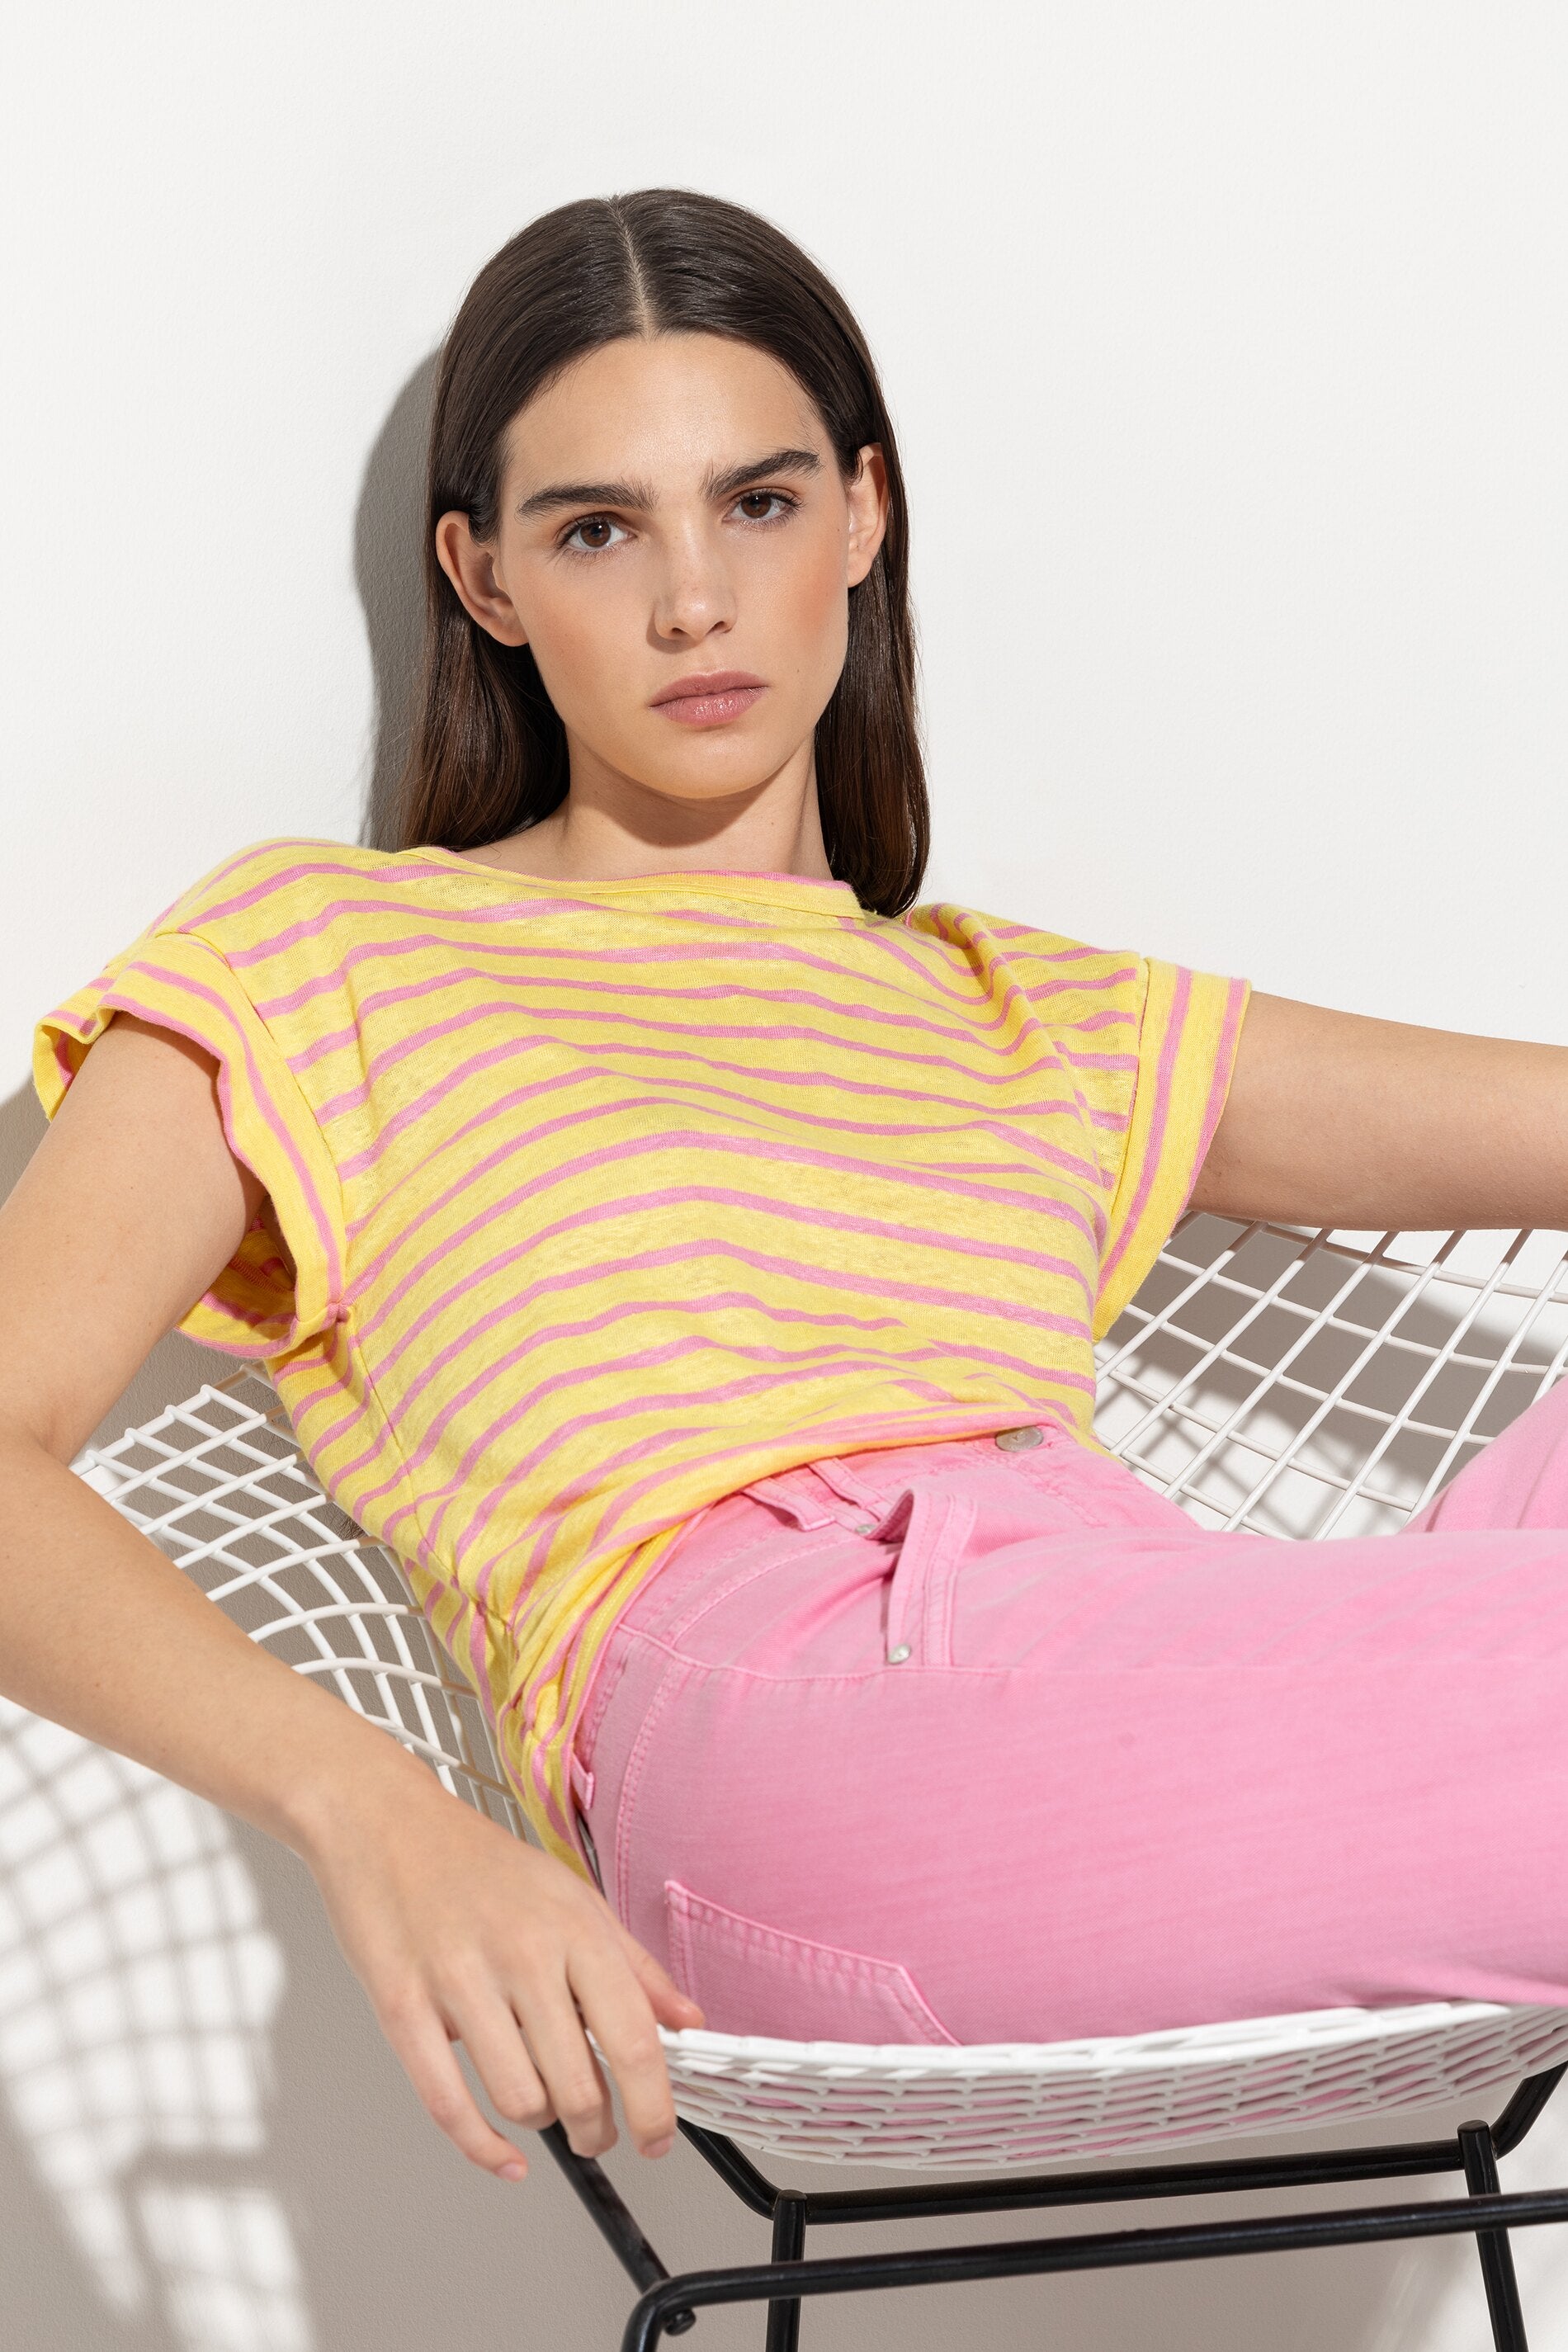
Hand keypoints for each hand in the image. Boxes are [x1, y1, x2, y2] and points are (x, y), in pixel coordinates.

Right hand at [301, 1763, 703, 2180]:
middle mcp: (521, 1954)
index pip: (632, 2039)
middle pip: (579, 2085)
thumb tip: (686, 2020)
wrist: (385, 1823)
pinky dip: (482, 2148)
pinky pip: (447, 2103)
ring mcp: (458, 1981)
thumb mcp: (573, 1896)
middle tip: (597, 2133)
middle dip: (596, 2130)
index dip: (654, 2108)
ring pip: (520, 2100)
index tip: (657, 2137)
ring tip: (544, 2110)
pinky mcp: (402, 2006)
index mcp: (572, 1927)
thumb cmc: (478, 1861)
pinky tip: (504, 2156)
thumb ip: (633, 1965)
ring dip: (541, 2126)